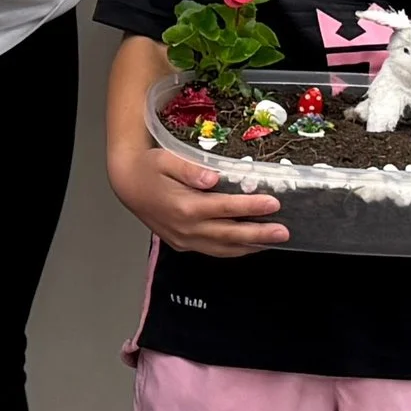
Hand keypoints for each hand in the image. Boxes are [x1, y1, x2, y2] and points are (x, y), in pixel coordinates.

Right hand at [111, 145, 287, 256]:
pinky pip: (213, 251)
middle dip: (259, 233)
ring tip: (274, 241)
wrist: (126, 185)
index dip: (250, 206)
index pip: (224, 208)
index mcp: (184, 206)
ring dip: (250, 246)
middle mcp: (185, 228)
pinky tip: (249, 245)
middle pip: (228, 234)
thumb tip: (213, 177)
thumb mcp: (166, 159)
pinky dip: (233, 250)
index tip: (273, 203)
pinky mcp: (182, 245)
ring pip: (223, 248)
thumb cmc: (149, 168)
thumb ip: (190, 169)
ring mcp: (184, 240)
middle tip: (284, 231)